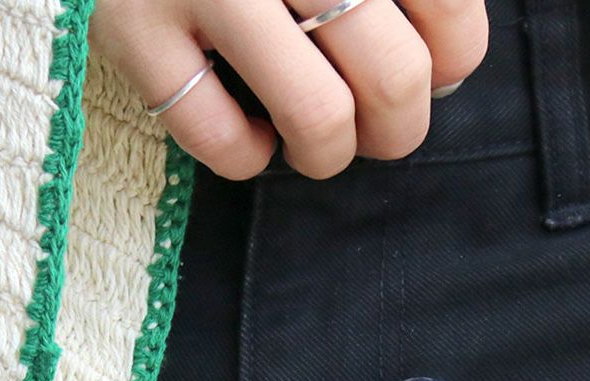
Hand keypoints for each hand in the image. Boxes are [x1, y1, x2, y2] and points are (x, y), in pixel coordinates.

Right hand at [91, 0, 487, 179]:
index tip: (431, 68)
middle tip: (374, 124)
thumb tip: (445, 71)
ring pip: (318, 117)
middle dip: (397, 129)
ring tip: (315, 140)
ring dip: (329, 155)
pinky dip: (248, 157)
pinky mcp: (134, 34)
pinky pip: (220, 141)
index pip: (447, 6)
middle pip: (392, 76)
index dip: (455, 59)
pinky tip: (250, 132)